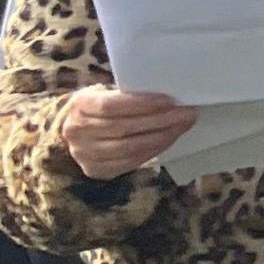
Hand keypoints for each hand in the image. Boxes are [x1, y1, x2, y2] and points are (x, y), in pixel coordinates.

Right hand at [59, 84, 197, 180]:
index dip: (142, 104)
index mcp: (79, 106)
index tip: (170, 100)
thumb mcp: (106, 93)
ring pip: (128, 148)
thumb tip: (169, 96)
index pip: (110, 106)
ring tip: (182, 127)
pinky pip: (130, 162)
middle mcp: (77, 131)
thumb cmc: (102, 107)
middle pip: (123, 128)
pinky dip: (153, 151)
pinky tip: (168, 140)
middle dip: (160, 121)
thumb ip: (128, 94)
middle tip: (186, 114)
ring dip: (161, 137)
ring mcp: (84, 154)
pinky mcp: (96, 170)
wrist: (79, 132)